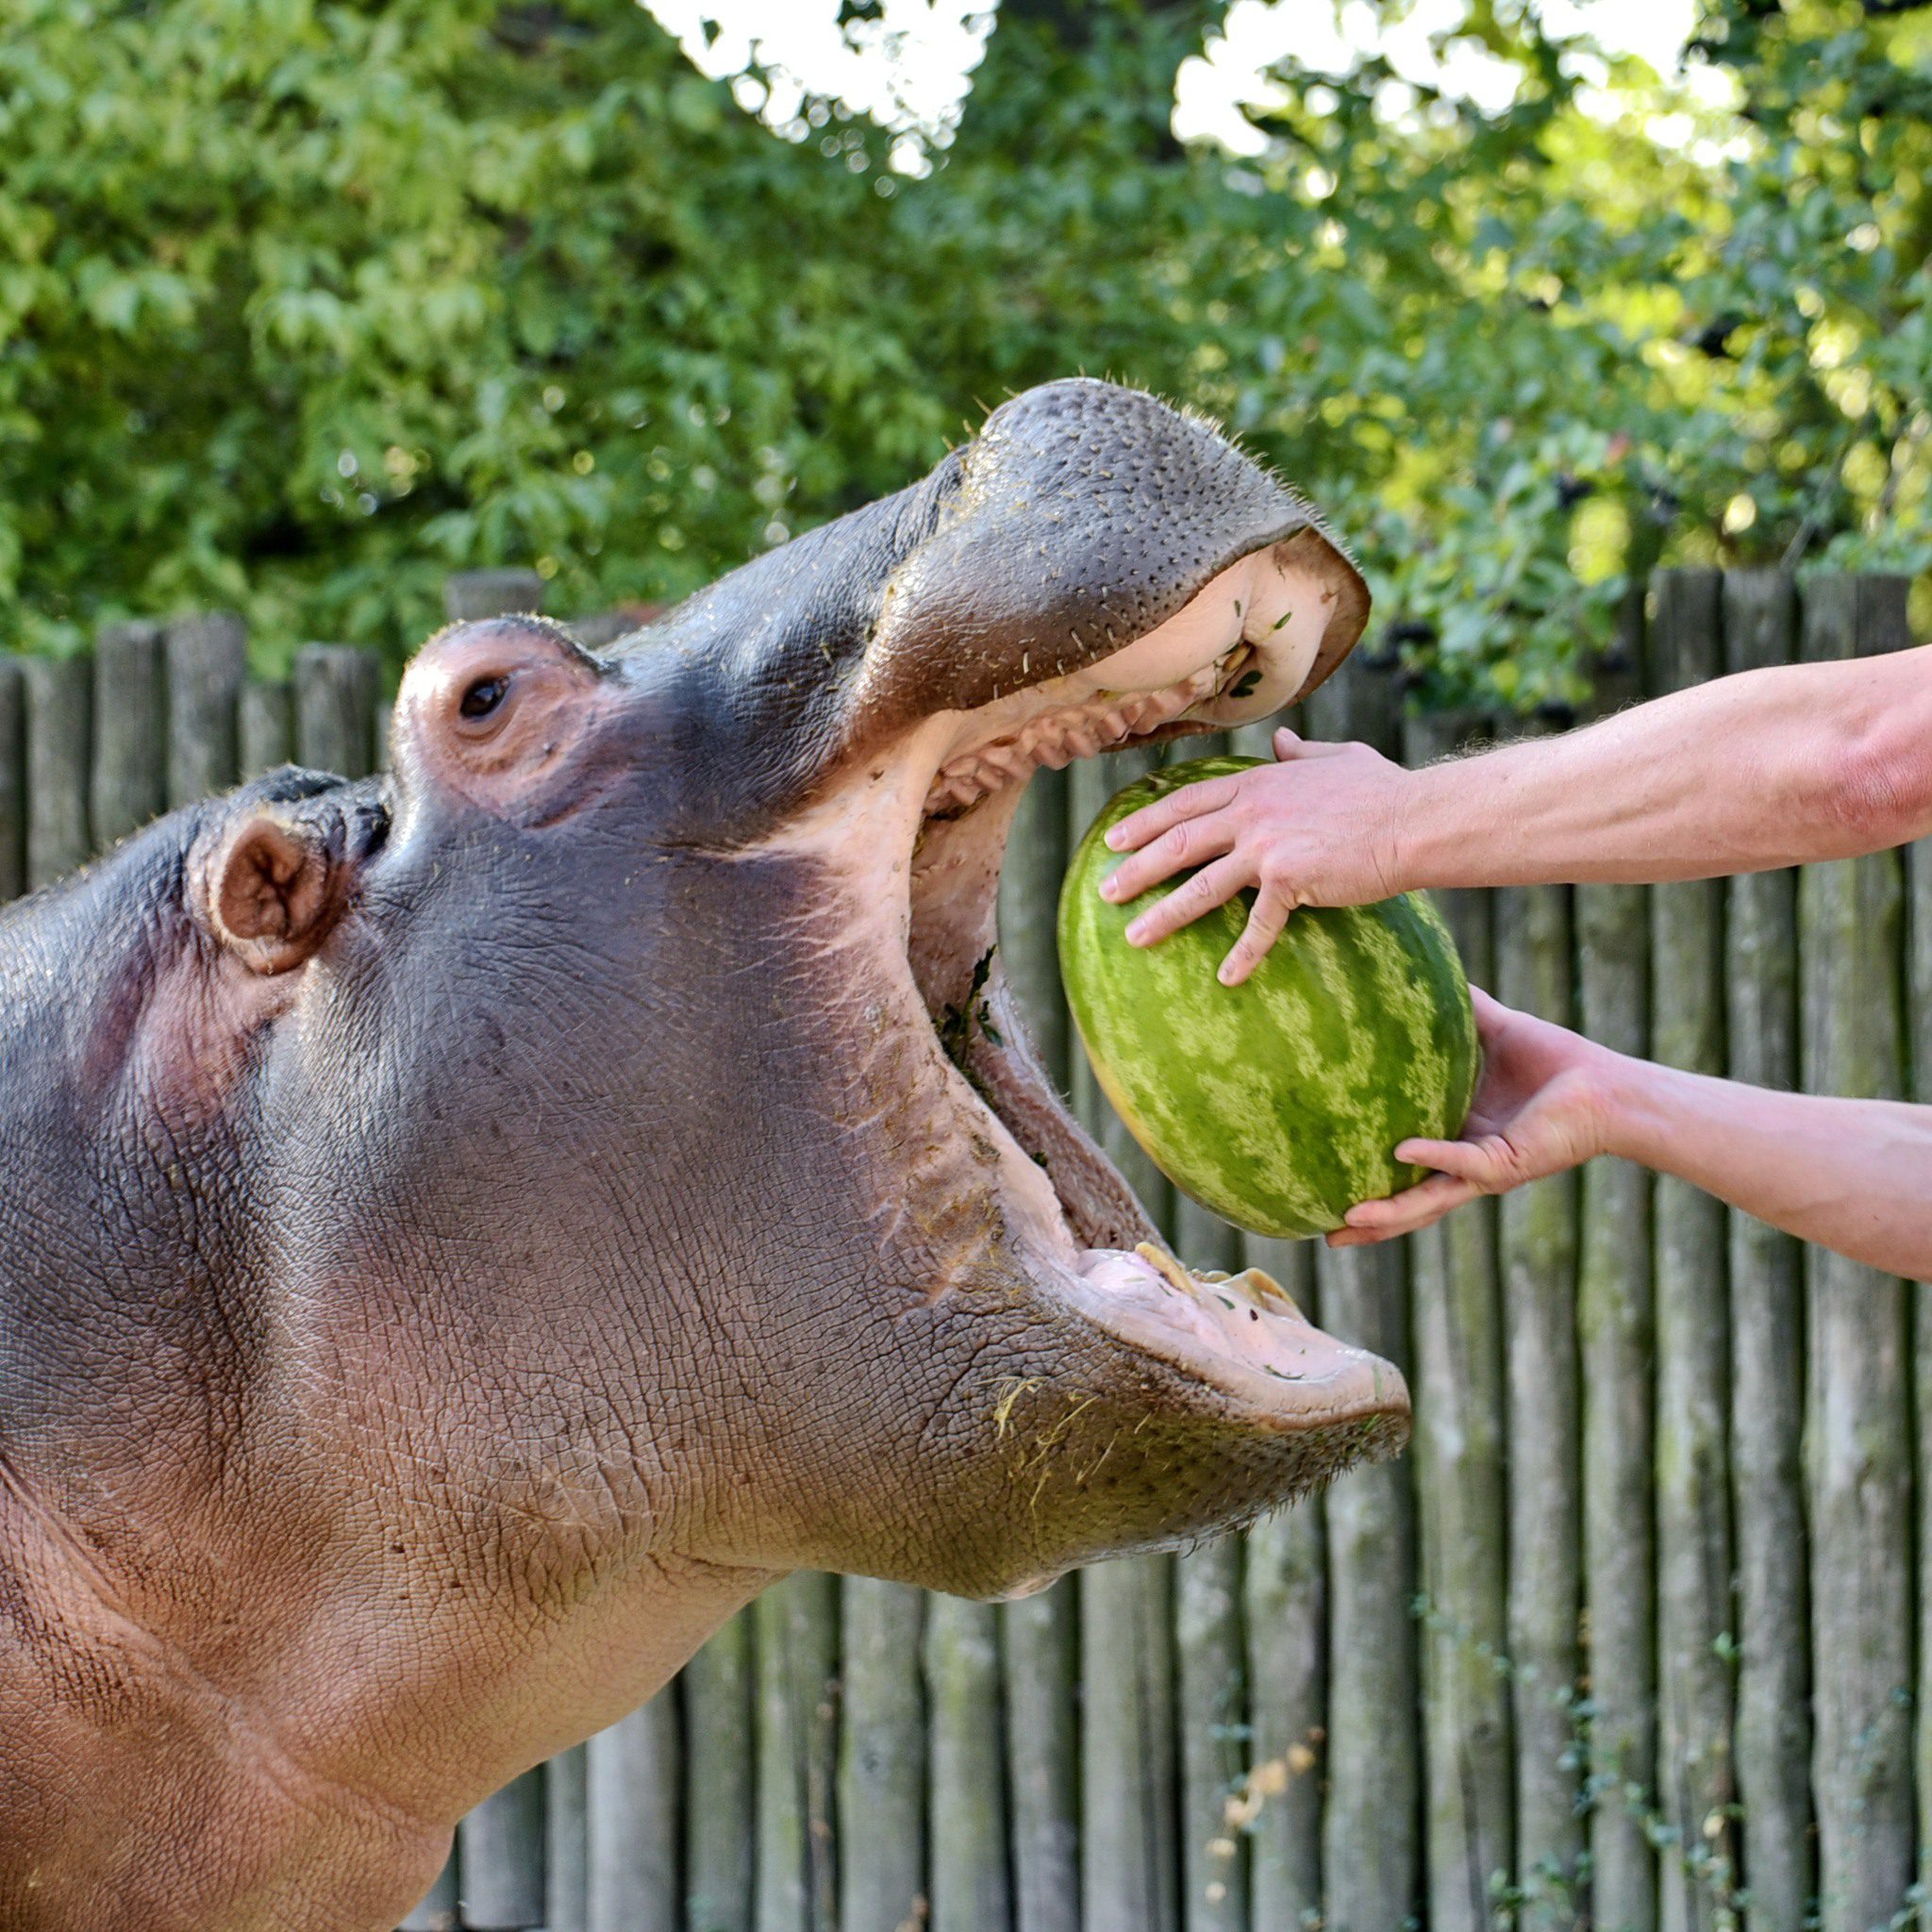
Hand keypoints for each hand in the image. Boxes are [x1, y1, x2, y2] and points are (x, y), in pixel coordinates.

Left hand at [1099, 729, 1412, 985]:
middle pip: (1179, 843)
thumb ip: (1302, 752)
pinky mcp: (1290, 879)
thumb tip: (1282, 740)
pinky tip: (1226, 978)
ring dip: (1163, 914)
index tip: (1113, 840)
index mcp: (1256, 784)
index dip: (1145, 822)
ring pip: (1200, 885)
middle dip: (1136, 869)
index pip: (1186, 803)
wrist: (1412, 820)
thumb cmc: (1382, 790)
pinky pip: (1259, 925)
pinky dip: (1243, 954)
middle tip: (1105, 892)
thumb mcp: (1337, 757)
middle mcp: (1253, 813)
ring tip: (1134, 937)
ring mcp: (1267, 846)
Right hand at [1327, 988, 1615, 1246]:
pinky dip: (1433, 1156)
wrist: (1609, 1086)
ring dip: (1389, 1213)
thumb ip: (1465, 1010)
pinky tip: (1400, 1153)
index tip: (1332, 1194)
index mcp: (1460, 1139)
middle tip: (1326, 1237)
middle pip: (1410, 1202)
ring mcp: (1486, 1169)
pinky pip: (1464, 1161)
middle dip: (1372, 1222)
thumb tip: (1430, 972)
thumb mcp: (1497, 1030)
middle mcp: (1468, 1164)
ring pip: (1429, 1200)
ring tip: (1347, 1219)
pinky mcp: (1508, 1163)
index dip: (1374, 1186)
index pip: (1407, 1171)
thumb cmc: (1559, 1062)